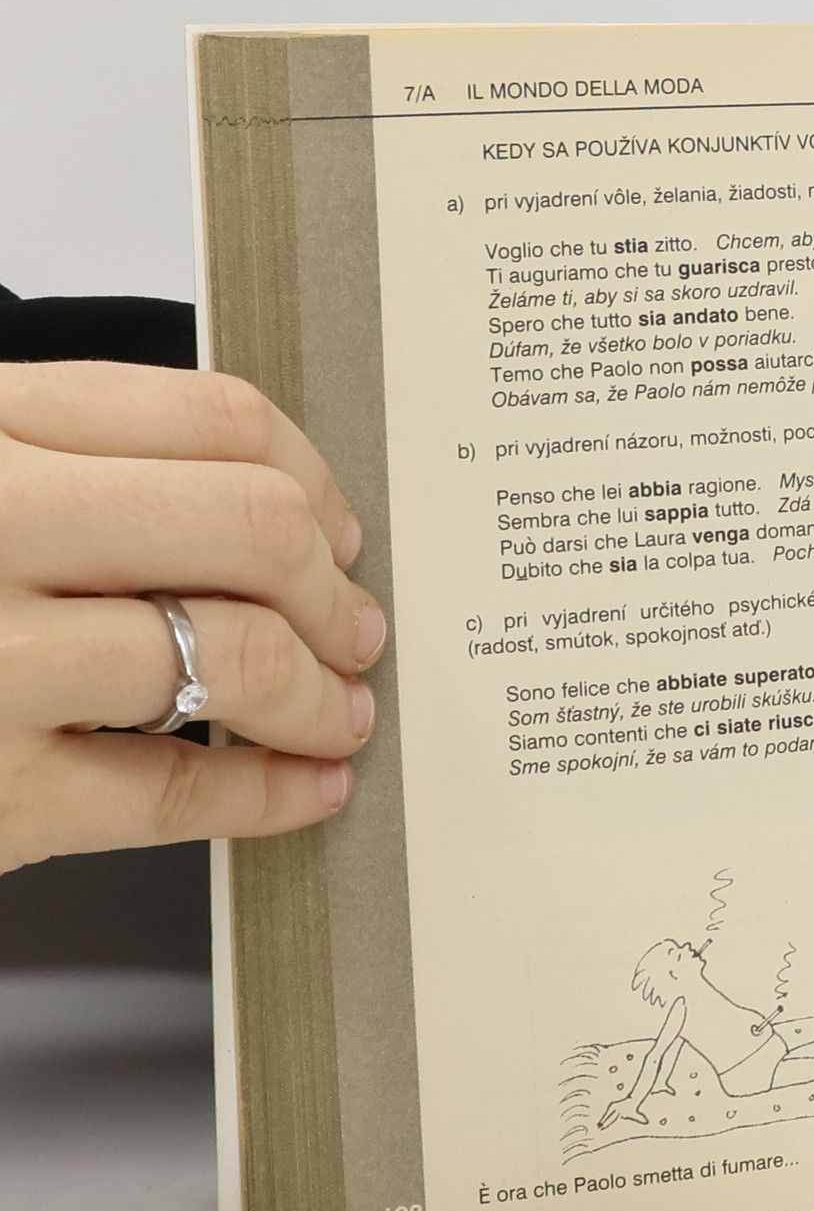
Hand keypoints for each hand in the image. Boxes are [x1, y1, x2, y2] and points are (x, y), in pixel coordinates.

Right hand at [0, 362, 386, 874]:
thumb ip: (59, 462)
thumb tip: (256, 504)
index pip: (210, 417)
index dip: (311, 478)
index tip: (337, 525)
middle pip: (250, 527)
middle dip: (334, 588)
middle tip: (356, 624)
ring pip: (235, 654)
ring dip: (322, 692)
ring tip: (339, 709)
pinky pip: (176, 792)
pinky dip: (271, 793)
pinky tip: (308, 787)